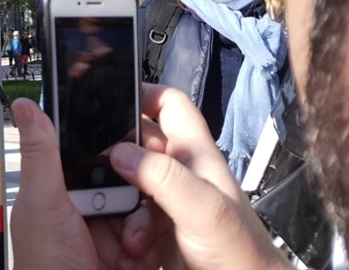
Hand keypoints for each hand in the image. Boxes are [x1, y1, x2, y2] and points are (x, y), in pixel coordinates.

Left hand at [10, 98, 159, 269]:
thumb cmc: (44, 267)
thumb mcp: (43, 206)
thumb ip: (42, 155)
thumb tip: (26, 104)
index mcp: (63, 189)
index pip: (97, 154)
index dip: (118, 148)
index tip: (138, 139)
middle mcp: (90, 207)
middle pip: (129, 177)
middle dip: (135, 193)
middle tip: (126, 215)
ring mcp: (115, 233)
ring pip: (148, 204)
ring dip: (144, 226)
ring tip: (128, 250)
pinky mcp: (136, 254)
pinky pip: (159, 234)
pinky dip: (154, 245)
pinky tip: (138, 259)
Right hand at [109, 85, 291, 269]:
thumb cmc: (244, 257)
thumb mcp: (204, 209)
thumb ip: (164, 177)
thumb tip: (121, 152)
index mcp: (196, 156)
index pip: (169, 105)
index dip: (142, 95)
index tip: (108, 103)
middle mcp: (180, 175)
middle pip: (133, 148)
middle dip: (113, 166)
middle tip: (104, 183)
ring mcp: (166, 204)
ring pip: (123, 188)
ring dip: (115, 209)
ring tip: (127, 234)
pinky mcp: (156, 231)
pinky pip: (123, 221)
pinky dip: (120, 235)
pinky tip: (131, 252)